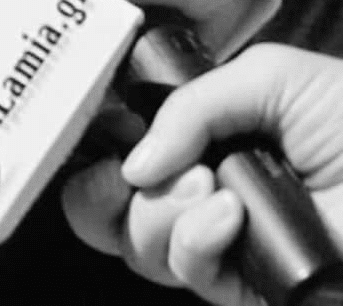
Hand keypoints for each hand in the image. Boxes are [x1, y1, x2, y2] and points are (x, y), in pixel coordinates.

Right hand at [62, 44, 342, 305]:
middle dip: (96, 188)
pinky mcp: (242, 286)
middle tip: (127, 170)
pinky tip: (228, 215)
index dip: (93, 139)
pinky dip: (194, 240)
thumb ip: (190, 103)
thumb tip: (134, 162)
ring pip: (137, 241)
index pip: (119, 143)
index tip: (97, 126)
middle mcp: (196, 188)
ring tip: (206, 186)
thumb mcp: (269, 78)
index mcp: (198, 134)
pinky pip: (187, 270)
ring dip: (156, 209)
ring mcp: (217, 241)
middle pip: (104, 204)